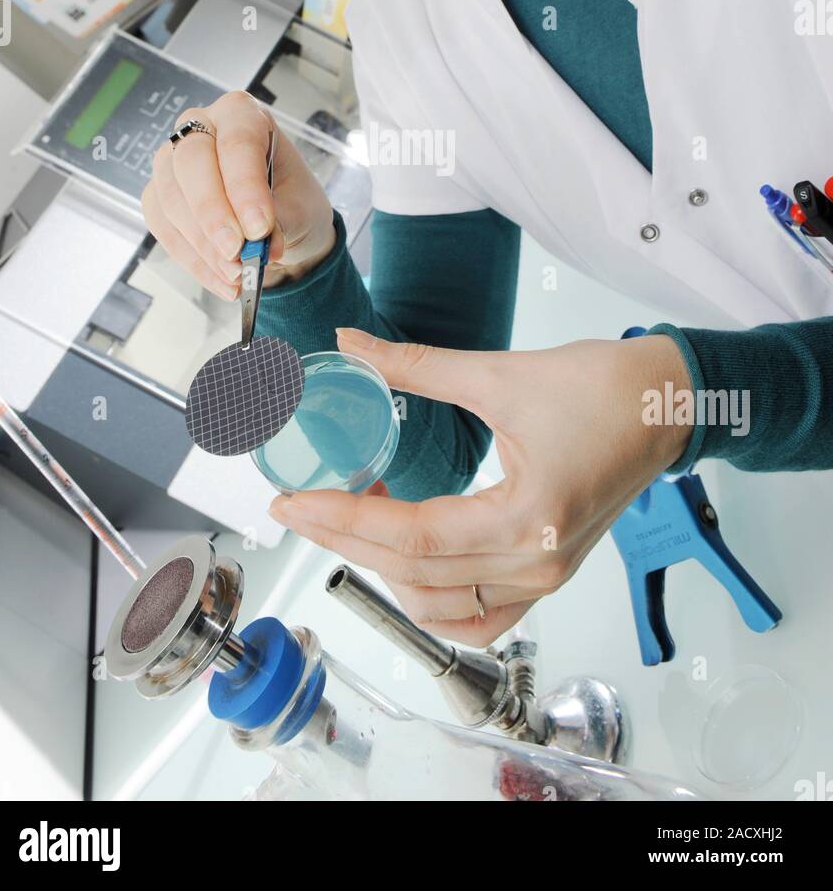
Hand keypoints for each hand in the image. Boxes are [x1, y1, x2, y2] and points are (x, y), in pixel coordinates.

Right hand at [141, 91, 335, 299]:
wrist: (278, 227)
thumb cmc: (291, 202)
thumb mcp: (301, 209)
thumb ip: (280, 219)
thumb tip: (257, 241)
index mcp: (243, 115)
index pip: (237, 142)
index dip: (245, 187)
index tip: (259, 228)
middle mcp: (202, 128)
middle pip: (192, 161)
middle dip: (214, 213)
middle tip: (237, 253)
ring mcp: (172, 160)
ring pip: (172, 197)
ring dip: (203, 244)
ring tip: (238, 274)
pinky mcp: (158, 195)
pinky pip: (164, 228)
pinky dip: (193, 260)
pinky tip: (221, 280)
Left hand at [268, 328, 692, 645]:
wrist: (668, 402)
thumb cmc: (606, 388)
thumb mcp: (500, 373)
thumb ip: (416, 366)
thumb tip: (353, 344)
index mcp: (527, 519)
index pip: (412, 538)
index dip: (343, 520)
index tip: (293, 502)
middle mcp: (536, 563)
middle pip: (416, 574)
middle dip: (346, 540)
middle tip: (298, 508)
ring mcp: (545, 577)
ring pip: (441, 606)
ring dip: (386, 571)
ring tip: (351, 520)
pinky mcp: (548, 572)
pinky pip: (479, 617)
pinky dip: (433, 600)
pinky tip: (405, 564)